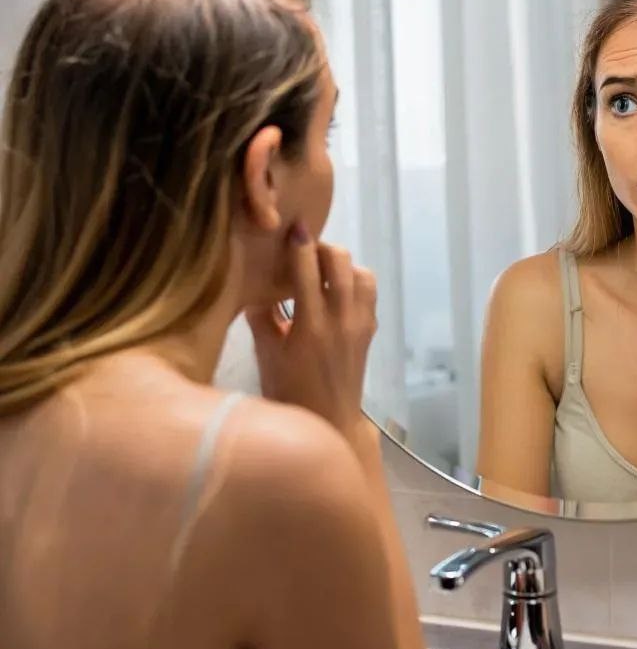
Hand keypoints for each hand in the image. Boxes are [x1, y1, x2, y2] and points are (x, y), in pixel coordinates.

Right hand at [245, 223, 377, 438]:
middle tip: (304, 251)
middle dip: (323, 248)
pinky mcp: (370, 329)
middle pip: (341, 263)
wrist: (329, 420)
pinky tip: (336, 290)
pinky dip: (355, 281)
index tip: (292, 228)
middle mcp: (340, 320)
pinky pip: (368, 291)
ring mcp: (360, 324)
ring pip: (361, 273)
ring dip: (343, 264)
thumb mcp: (266, 355)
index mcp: (310, 326)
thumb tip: (253, 285)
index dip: (300, 244)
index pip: (307, 271)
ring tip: (322, 271)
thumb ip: (261, 317)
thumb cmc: (289, 391)